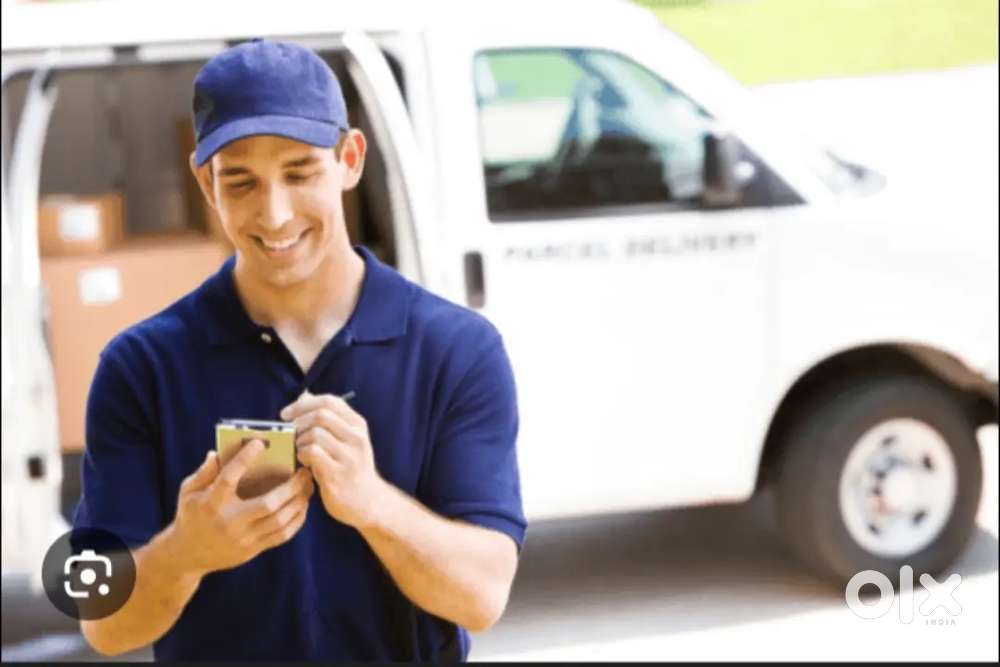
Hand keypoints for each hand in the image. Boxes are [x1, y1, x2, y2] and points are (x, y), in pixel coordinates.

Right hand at [167, 440, 314, 577]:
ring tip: (308, 486)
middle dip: (291, 487)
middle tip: (304, 472)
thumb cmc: (190, 516)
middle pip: (268, 504)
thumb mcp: (188, 492)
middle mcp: (230, 522)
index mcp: (212, 503)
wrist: (187, 555)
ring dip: (299, 502)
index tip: (260, 443)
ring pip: (279, 521)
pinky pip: (281, 535)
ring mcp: (243, 538)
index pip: (229, 477)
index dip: (244, 459)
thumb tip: (217, 452)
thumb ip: (203, 472)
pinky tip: (303, 505)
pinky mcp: (252, 550)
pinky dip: (297, 519)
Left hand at [281, 391, 386, 528]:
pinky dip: (301, 455)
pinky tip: (303, 462)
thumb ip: (328, 419)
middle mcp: (357, 438)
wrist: (369, 502)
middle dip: (298, 422)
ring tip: (300, 450)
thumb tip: (304, 396)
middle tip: (290, 434)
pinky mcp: (337, 475)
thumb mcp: (347, 439)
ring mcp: (349, 457)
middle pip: (320, 415)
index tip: (287, 414)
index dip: (303, 404)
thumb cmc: (351, 468)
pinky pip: (311, 453)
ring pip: (314, 434)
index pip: (330, 401)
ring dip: (299, 441)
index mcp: (358, 426)